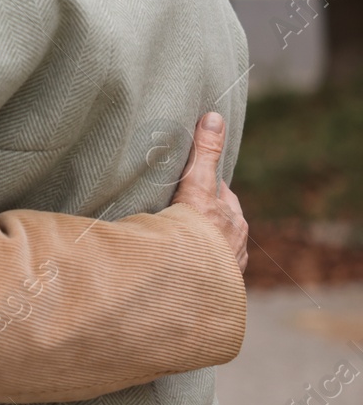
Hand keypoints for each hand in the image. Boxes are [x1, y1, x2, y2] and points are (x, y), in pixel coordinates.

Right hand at [168, 112, 248, 271]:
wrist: (189, 286)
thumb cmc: (193, 234)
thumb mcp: (197, 187)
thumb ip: (204, 154)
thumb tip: (214, 116)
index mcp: (232, 219)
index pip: (218, 193)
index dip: (199, 186)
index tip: (182, 184)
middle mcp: (234, 244)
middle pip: (216, 220)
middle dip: (199, 216)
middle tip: (171, 211)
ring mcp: (225, 268)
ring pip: (211, 246)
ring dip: (195, 243)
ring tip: (170, 242)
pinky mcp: (211, 288)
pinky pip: (202, 270)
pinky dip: (190, 265)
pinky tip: (175, 266)